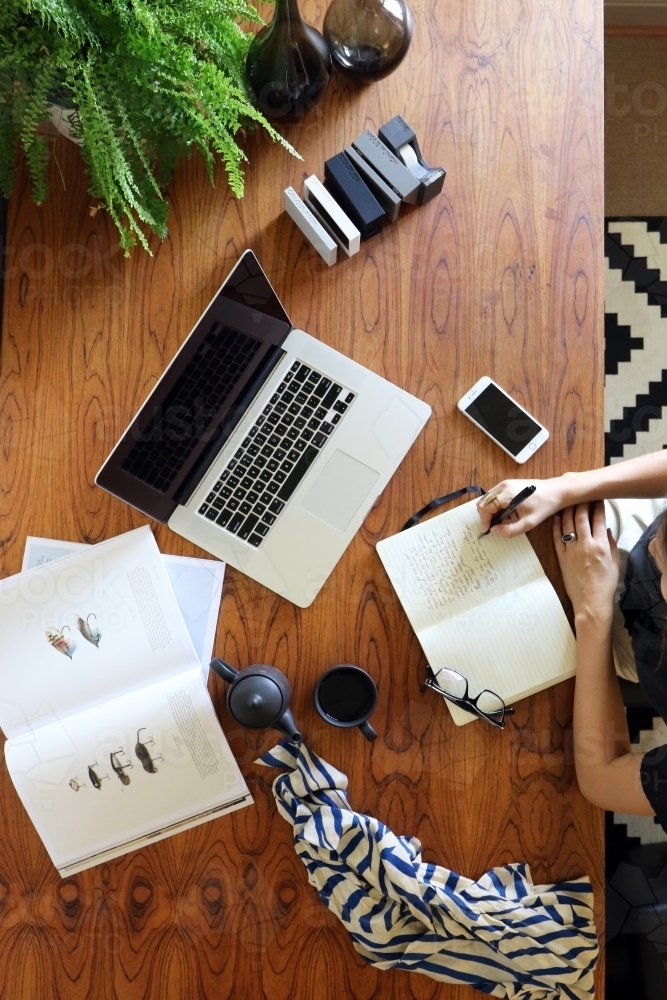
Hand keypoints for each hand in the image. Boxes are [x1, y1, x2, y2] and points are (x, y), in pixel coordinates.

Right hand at [476, 479, 565, 535]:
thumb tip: (494, 530)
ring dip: (491, 510)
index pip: (485, 508)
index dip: (484, 521)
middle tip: (497, 525)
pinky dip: (496, 505)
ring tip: (504, 519)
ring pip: (488, 499)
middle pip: (483, 502)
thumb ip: (509, 530)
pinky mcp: (508, 483)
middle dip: (487, 516)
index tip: (489, 530)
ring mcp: (505, 483)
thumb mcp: (529, 523)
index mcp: (507, 494)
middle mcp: (503, 486)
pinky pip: (495, 495)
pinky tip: (508, 512)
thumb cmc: (544, 506)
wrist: (556, 491)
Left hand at [553, 502, 618, 622]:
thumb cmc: (605, 584)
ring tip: (568, 501)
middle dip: (582, 503)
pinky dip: (555, 526)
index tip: (598, 498)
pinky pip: (556, 538)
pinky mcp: (561, 558)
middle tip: (582, 495)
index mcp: (601, 545)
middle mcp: (585, 545)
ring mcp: (571, 551)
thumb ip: (611, 545)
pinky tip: (556, 517)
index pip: (599, 519)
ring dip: (568, 510)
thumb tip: (607, 530)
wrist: (591, 602)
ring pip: (567, 524)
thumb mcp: (615, 563)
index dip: (598, 506)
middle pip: (581, 517)